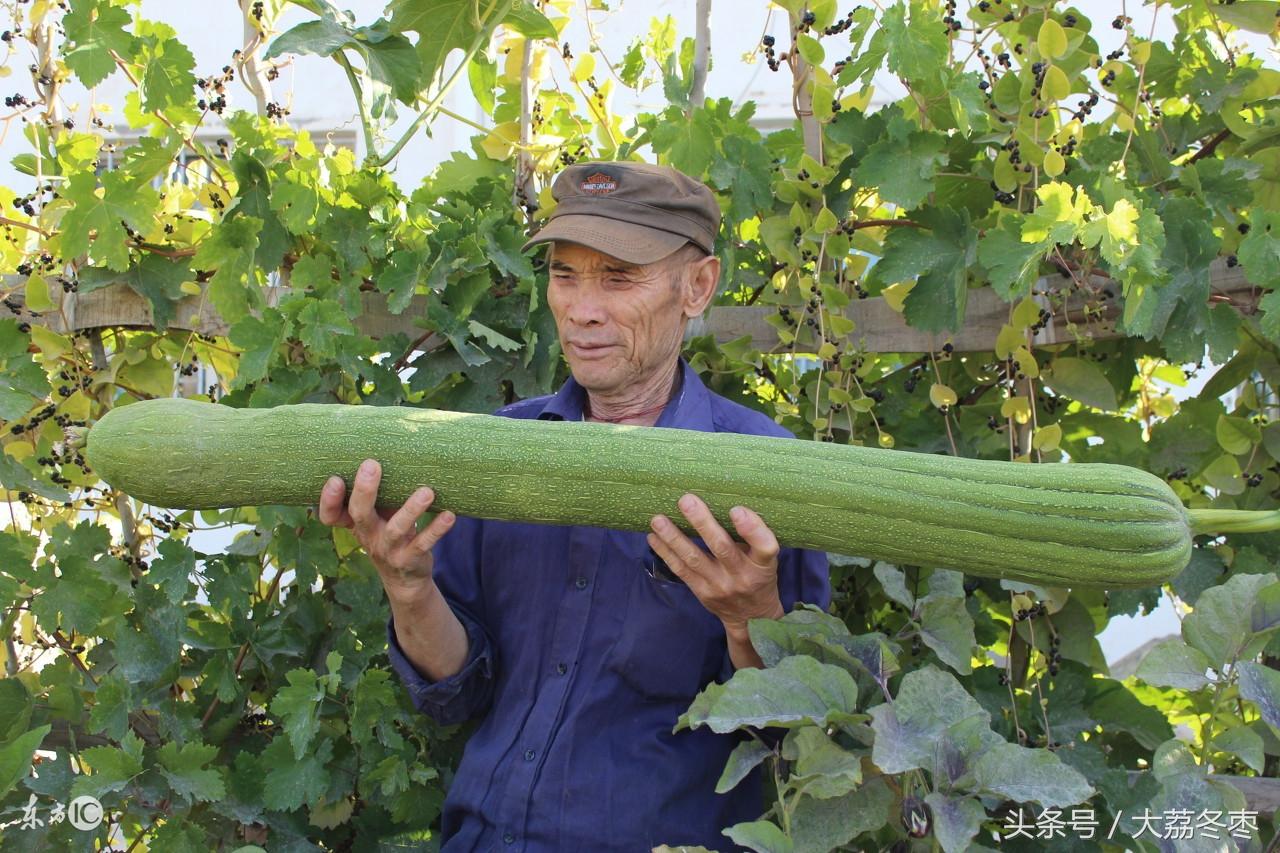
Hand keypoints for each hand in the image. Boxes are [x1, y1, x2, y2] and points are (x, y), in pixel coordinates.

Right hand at [317, 458, 455, 601]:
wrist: (405, 578)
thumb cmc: (390, 532)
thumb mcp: (380, 515)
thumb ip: (381, 492)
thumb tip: (391, 447)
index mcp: (356, 523)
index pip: (331, 515)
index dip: (329, 499)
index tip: (335, 478)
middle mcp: (368, 535)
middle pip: (360, 514)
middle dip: (365, 490)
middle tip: (372, 464)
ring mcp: (388, 550)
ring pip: (397, 529)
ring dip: (411, 510)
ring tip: (427, 492)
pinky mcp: (410, 559)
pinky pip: (423, 543)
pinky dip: (436, 529)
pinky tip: (448, 515)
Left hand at [647, 493, 784, 635]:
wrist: (751, 618)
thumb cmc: (759, 577)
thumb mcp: (767, 561)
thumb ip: (752, 539)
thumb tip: (723, 501)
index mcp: (763, 565)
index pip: (765, 546)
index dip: (752, 528)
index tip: (736, 509)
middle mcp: (742, 576)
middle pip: (722, 547)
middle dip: (702, 523)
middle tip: (686, 500)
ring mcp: (719, 586)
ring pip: (694, 559)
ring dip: (674, 537)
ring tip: (658, 519)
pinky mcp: (702, 592)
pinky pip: (681, 571)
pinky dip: (666, 553)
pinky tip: (653, 537)